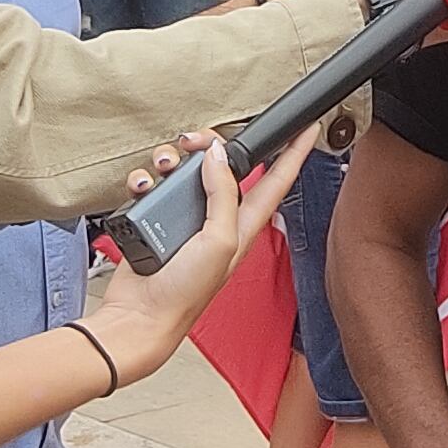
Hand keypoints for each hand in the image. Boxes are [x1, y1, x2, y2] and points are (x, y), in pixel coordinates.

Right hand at [95, 133, 321, 373]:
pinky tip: (142, 187)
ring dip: (170, 161)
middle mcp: (217, 219)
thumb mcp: (218, 241)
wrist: (140, 316)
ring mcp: (186, 219)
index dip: (294, 155)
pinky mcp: (156, 221)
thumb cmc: (184, 294)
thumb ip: (222, 195)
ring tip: (162, 168)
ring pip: (184, 171)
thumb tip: (217, 157)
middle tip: (195, 142)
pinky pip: (153, 187)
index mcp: (243, 226)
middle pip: (223, 166)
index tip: (307, 131)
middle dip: (210, 145)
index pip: (276, 183)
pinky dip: (145, 181)